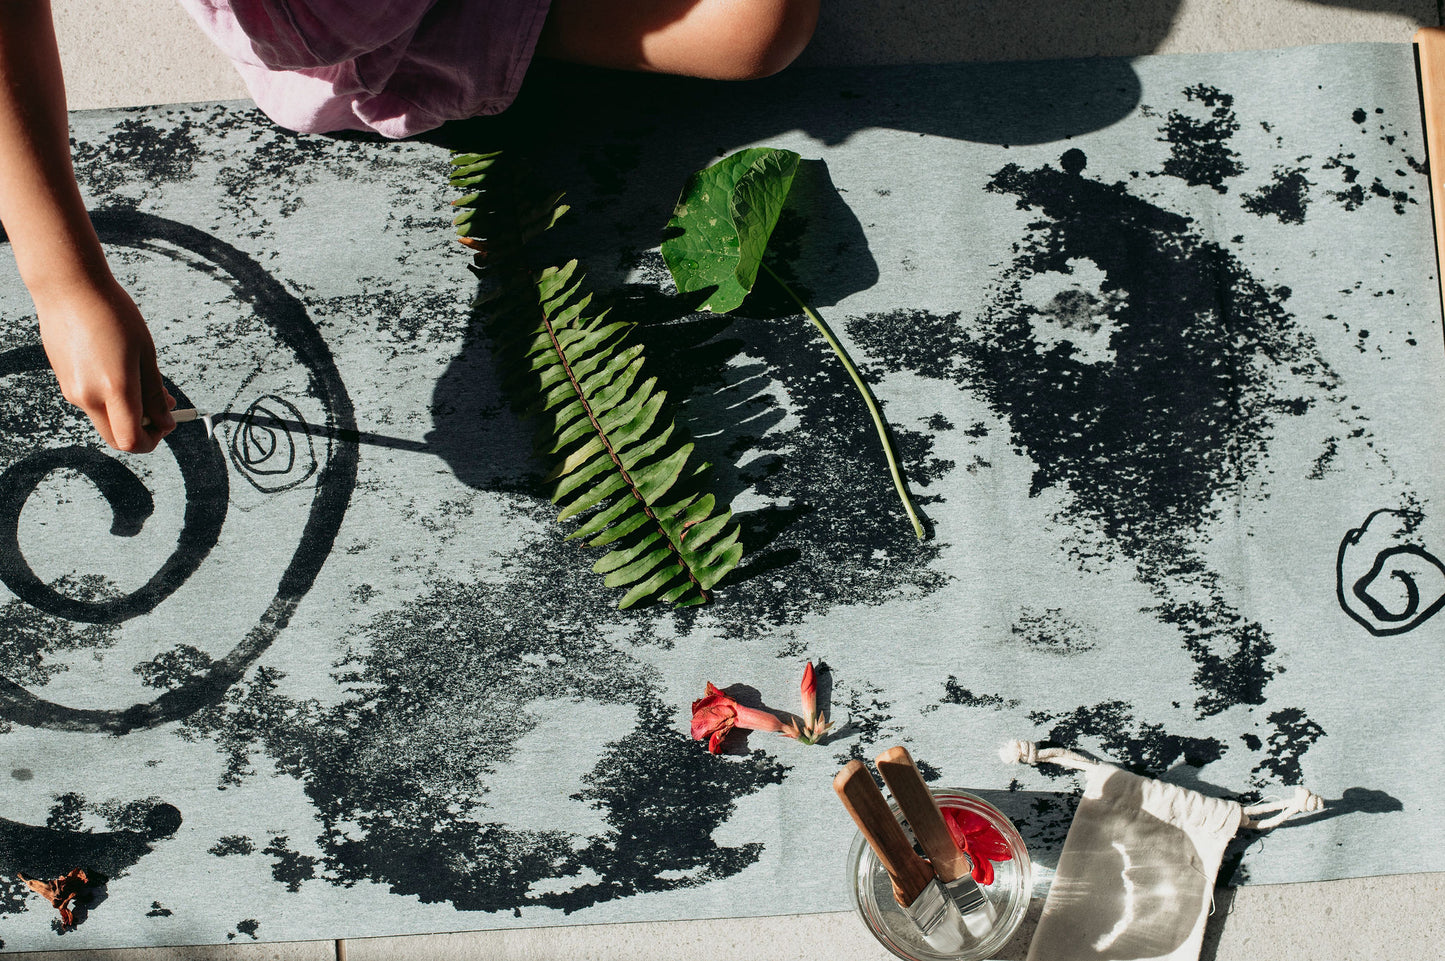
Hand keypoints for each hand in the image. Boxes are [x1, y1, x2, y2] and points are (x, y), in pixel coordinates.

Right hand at [35, 279, 175, 452]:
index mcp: (114, 390)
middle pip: (116, 438)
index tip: (166, 423)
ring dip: (127, 412)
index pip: (131, 441)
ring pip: (104, 419)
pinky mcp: (64, 382)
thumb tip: (165, 422)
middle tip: (159, 406)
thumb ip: (155, 393)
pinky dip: (110, 399)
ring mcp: (72, 391)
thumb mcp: (146, 353)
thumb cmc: (113, 314)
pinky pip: (92, 402)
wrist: (69, 289)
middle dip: (141, 430)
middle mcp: (88, 397)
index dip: (152, 441)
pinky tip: (121, 372)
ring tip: (144, 380)